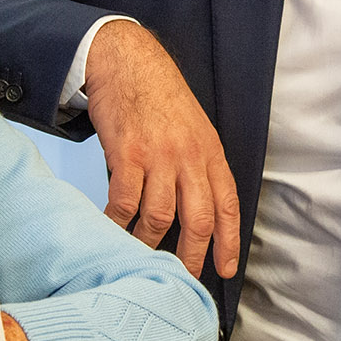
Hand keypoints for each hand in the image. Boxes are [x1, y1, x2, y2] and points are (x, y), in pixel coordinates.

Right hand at [83, 19, 241, 278]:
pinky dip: (117, 223)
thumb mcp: (193, 129)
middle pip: (199, 219)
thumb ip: (197, 167)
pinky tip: (112, 231)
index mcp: (211, 153)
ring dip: (149, 243)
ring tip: (141, 257)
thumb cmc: (159, 98)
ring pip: (160, 217)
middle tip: (182, 277)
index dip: (229, 241)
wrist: (128, 63)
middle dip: (193, 255)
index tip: (225, 270)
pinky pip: (124, 202)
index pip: (228, 205)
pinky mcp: (127, 154)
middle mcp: (190, 157)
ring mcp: (159, 156)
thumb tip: (193, 211)